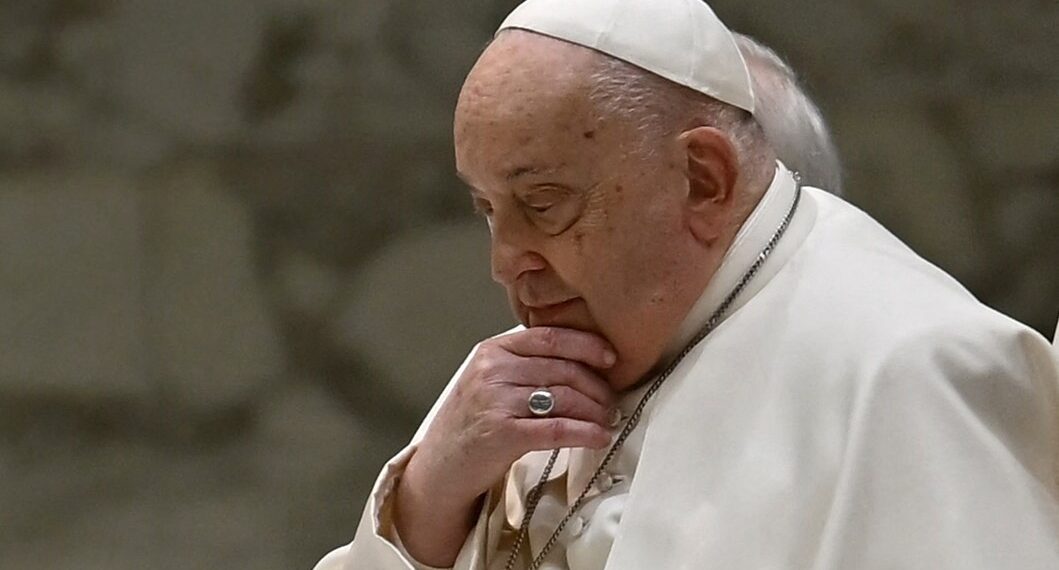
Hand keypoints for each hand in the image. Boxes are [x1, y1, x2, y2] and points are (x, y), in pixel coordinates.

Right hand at [394, 327, 617, 564]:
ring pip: (565, 397)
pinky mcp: (503, 433)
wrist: (440, 468)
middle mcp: (493, 370)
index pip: (549, 337)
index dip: (586, 345)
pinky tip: (599, 438)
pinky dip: (585, 433)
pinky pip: (557, 428)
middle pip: (563, 368)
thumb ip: (523, 366)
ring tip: (608, 421)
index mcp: (492, 350)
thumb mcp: (489, 382)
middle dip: (597, 386)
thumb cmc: (470, 425)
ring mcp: (496, 400)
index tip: (611, 358)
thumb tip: (581, 364)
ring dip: (595, 411)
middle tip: (612, 401)